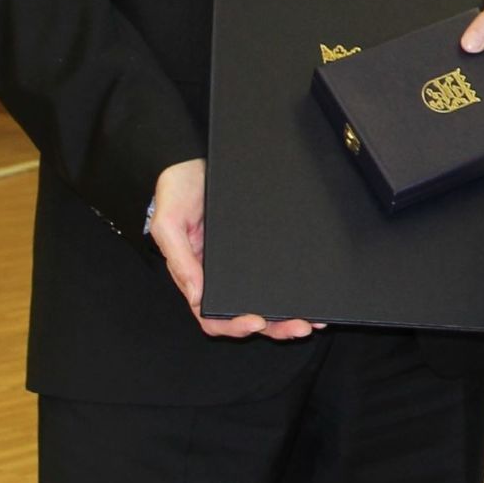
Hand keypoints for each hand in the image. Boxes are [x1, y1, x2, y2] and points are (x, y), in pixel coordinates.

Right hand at [148, 159, 320, 339]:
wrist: (196, 156)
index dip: (233, 326)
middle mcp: (221, 275)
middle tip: (301, 327)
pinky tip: (314, 293)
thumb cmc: (177, 189)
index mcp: (196, 275)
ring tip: (313, 321)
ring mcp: (243, 263)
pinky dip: (294, 289)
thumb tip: (197, 297)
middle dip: (273, 326)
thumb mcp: (169, 223)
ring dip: (288, 315)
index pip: (212, 315)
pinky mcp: (262, 247)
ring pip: (266, 299)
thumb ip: (180, 261)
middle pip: (246, 314)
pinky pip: (278, 273)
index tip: (257, 322)